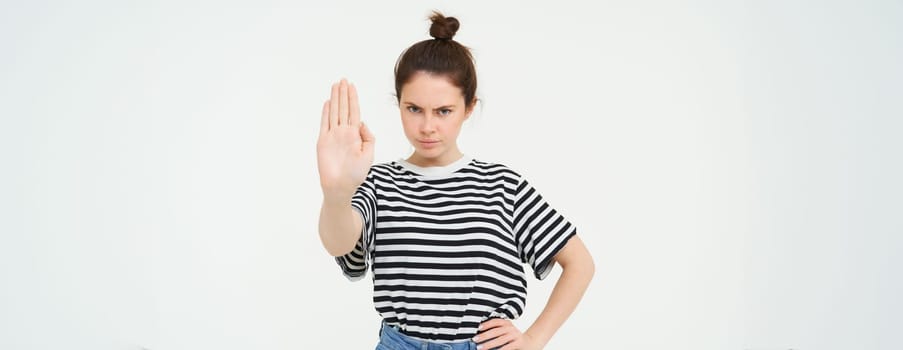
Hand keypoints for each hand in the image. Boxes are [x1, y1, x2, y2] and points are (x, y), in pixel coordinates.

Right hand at [316, 78, 374, 198]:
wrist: (341, 187)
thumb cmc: (356, 174)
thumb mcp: (369, 154)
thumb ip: (368, 137)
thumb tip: (362, 122)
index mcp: (355, 134)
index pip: (354, 111)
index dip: (353, 98)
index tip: (352, 86)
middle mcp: (343, 132)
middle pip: (344, 108)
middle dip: (344, 94)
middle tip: (343, 79)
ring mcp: (332, 136)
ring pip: (334, 112)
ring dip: (335, 98)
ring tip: (336, 85)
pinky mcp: (323, 141)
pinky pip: (324, 124)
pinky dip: (325, 113)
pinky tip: (327, 102)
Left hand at [473, 319, 540, 349]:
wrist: (529, 342)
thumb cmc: (512, 337)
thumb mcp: (506, 331)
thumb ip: (496, 331)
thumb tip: (480, 334)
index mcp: (507, 323)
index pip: (495, 321)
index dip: (486, 324)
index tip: (478, 328)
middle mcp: (511, 327)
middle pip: (496, 331)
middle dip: (484, 335)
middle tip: (475, 340)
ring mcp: (515, 335)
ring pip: (500, 339)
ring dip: (489, 344)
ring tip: (480, 347)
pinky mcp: (518, 343)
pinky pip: (508, 347)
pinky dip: (500, 349)